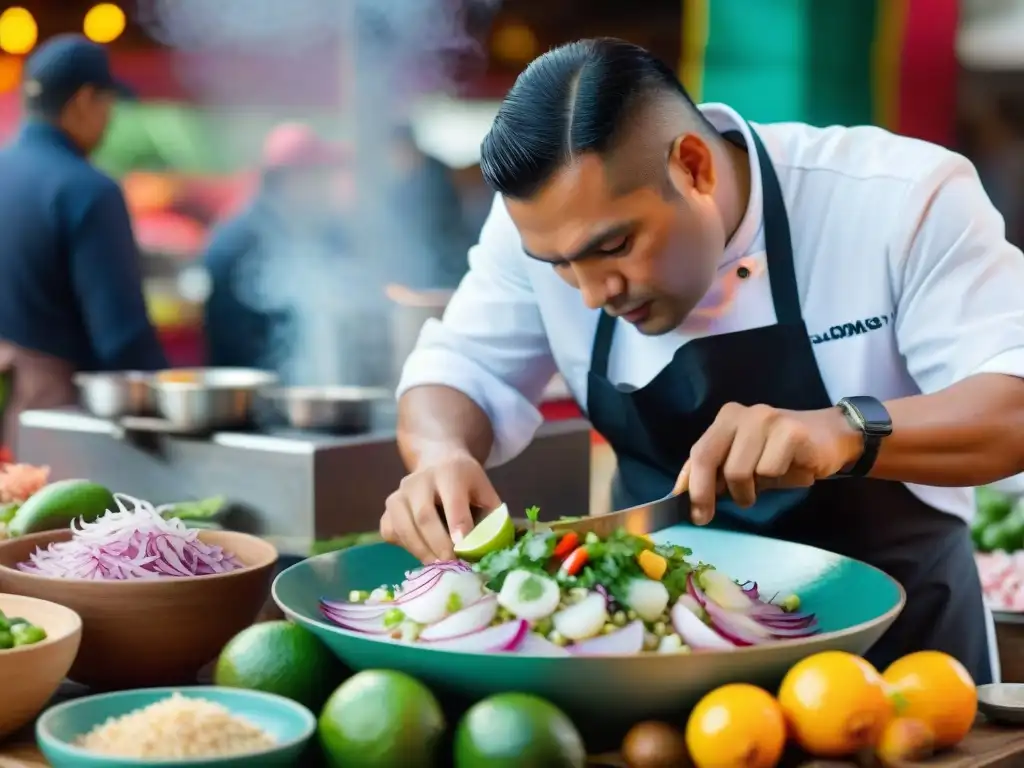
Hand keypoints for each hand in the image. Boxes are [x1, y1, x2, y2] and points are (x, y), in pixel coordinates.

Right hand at [381, 451, 501, 562]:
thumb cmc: (466, 484)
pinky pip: (390, 532)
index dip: (457, 524)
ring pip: (403, 527)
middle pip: (424, 516)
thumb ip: (492, 517)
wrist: (438, 461)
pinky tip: (421, 551)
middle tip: (451, 564)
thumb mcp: (485, 491)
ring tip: (437, 566)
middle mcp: (420, 480)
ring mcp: (399, 493)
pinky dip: (405, 547)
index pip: (453, 500)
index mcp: (450, 472)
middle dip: (438, 545)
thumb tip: (492, 550)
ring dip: (421, 551)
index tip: (463, 548)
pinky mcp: (387, 508)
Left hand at [673, 403, 862, 525]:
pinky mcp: (789, 432)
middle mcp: (742, 414)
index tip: (684, 508)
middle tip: (705, 517)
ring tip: (760, 489)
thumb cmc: (784, 455)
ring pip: (738, 471)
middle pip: (708, 458)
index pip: (698, 451)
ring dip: (747, 491)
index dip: (688, 482)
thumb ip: (718, 470)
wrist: (833, 438)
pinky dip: (774, 482)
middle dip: (703, 493)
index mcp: (727, 418)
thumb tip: (687, 494)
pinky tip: (787, 473)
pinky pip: (768, 471)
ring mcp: (765, 420)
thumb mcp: (746, 461)